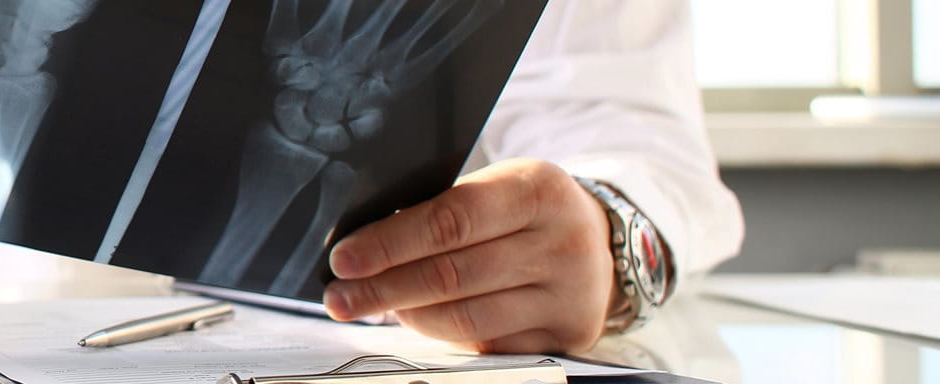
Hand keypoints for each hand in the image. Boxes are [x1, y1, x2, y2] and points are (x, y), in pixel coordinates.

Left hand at [325, 159, 614, 352]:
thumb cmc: (526, 210)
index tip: (344, 259)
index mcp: (537, 189)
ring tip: (373, 305)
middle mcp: (560, 242)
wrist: (600, 242)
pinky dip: (442, 333)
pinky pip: (486, 344)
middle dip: (383, 288)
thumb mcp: (499, 186)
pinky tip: (417, 319)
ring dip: (407, 314)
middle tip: (339, 296)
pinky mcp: (564, 333)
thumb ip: (444, 209)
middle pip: (452, 275)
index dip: (390, 243)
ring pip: (466, 318)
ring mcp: (567, 294)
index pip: (451, 220)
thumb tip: (364, 245)